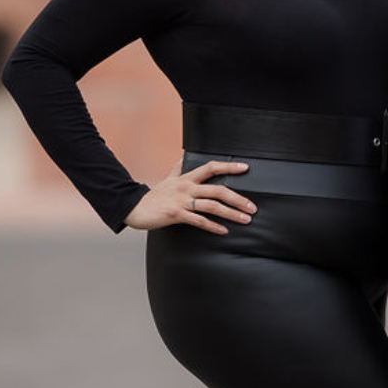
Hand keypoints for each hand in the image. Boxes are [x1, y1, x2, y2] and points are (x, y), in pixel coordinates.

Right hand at [124, 161, 255, 233]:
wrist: (134, 208)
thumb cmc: (154, 196)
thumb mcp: (167, 179)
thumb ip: (178, 168)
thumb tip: (183, 157)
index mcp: (186, 178)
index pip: (211, 167)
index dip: (229, 166)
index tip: (245, 168)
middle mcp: (186, 187)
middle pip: (218, 189)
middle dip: (238, 198)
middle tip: (252, 207)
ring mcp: (181, 200)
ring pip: (212, 205)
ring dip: (231, 213)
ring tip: (245, 219)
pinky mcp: (176, 214)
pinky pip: (198, 220)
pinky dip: (213, 226)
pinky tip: (224, 230)